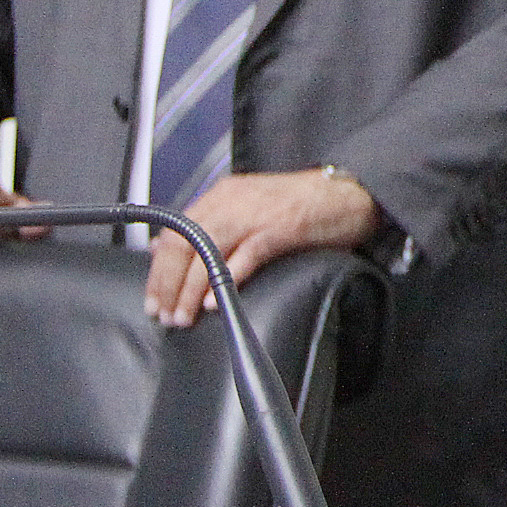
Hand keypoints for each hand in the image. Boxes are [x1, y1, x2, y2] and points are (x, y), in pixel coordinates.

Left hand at [148, 167, 382, 325]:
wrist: (352, 190)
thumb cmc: (304, 202)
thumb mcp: (248, 207)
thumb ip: (209, 226)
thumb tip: (161, 247)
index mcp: (222, 195)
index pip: (175, 232)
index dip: (159, 270)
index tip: (153, 299)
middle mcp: (233, 200)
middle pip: (185, 243)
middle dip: (168, 284)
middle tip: (164, 315)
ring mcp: (257, 213)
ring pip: (207, 250)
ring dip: (190, 288)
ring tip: (184, 316)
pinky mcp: (282, 227)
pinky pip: (246, 255)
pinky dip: (227, 279)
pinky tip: (216, 301)